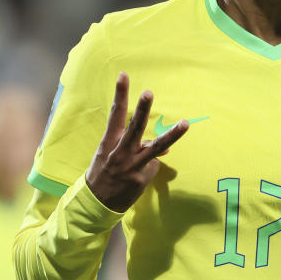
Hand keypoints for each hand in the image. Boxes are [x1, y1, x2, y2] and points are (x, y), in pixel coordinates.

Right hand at [85, 72, 187, 211]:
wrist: (95, 203)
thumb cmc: (104, 173)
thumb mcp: (110, 156)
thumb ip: (133, 146)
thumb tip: (162, 149)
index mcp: (108, 142)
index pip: (115, 114)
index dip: (120, 95)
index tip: (124, 75)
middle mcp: (119, 153)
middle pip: (134, 128)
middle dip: (142, 110)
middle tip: (148, 93)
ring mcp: (131, 166)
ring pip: (155, 148)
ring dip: (171, 135)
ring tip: (185, 123)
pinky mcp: (140, 179)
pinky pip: (153, 166)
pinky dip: (150, 167)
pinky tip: (140, 175)